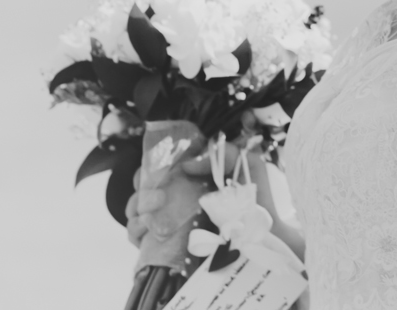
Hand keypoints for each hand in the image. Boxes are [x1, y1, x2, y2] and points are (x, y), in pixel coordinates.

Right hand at [124, 142, 280, 248]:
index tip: (161, 171)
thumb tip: (186, 165)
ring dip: (138, 208)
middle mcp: (175, 196)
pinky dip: (135, 231)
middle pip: (142, 186)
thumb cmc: (255, 198)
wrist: (261, 235)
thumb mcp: (246, 164)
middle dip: (143, 188)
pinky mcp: (163, 243)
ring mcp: (167, 220)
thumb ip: (222, 153)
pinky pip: (136, 236)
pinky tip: (149, 230)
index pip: (159, 166)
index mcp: (190, 177)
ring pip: (135, 209)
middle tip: (160, 197)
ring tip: (154, 213)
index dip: (153, 166)